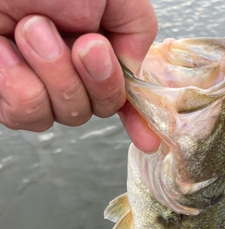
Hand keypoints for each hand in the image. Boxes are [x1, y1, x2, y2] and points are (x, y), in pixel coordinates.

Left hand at [0, 0, 159, 151]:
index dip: (136, 120)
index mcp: (95, 49)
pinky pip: (26, 113)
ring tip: (31, 29)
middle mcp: (68, 72)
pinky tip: (6, 50)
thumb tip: (133, 68)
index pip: (121, 95)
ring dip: (53, 72)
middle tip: (80, 42)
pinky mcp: (5, 97)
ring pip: (63, 115)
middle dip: (93, 79)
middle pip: (96, 110)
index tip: (148, 141)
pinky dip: (17, 79)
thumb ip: (137, 28)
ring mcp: (37, 86)